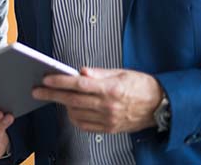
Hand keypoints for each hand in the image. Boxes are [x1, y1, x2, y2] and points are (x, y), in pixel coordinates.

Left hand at [32, 67, 162, 133]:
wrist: (162, 106)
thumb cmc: (143, 86)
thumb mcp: (122, 72)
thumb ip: (99, 73)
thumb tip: (80, 71)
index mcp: (111, 89)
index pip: (79, 84)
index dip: (60, 81)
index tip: (46, 79)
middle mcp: (108, 106)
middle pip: (72, 100)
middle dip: (51, 94)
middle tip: (37, 91)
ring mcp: (108, 119)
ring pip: (76, 113)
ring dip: (63, 105)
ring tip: (56, 97)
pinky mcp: (109, 129)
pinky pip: (84, 125)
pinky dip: (74, 117)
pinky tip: (71, 110)